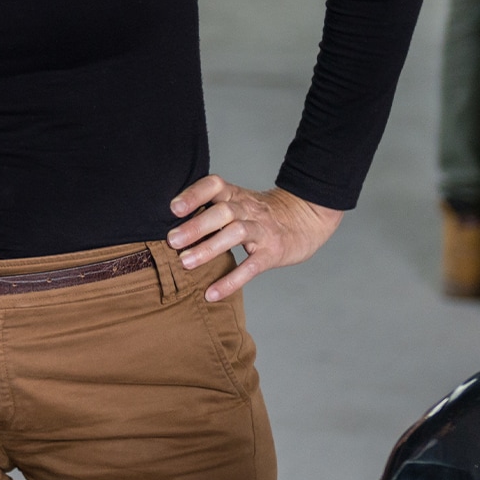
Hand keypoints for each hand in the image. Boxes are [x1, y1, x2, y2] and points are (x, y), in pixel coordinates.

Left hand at [165, 176, 341, 300]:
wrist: (307, 217)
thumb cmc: (262, 214)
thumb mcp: (240, 203)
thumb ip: (212, 209)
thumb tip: (172, 225)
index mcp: (236, 196)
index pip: (215, 185)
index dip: (194, 194)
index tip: (173, 208)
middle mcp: (249, 209)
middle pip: (223, 211)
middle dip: (196, 226)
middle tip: (172, 241)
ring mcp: (262, 230)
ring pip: (236, 233)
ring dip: (209, 248)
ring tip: (185, 263)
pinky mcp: (272, 252)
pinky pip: (251, 266)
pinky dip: (231, 281)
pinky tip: (212, 293)